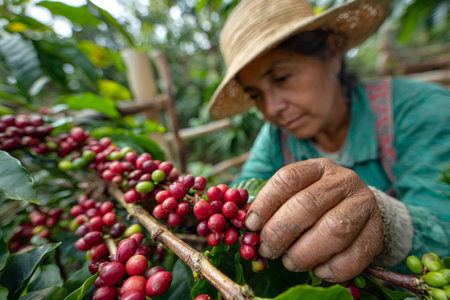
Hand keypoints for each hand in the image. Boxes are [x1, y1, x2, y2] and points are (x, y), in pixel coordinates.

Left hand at [245, 158, 383, 281]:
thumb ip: (274, 207)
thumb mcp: (297, 195)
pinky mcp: (377, 232)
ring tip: (290, 262)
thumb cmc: (318, 205)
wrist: (361, 211)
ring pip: (334, 230)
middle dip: (281, 232)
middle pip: (308, 205)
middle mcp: (342, 180)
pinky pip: (355, 255)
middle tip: (267, 250)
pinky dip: (332, 268)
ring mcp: (363, 205)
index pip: (287, 179)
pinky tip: (318, 271)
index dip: (265, 203)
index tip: (251, 226)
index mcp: (317, 168)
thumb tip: (248, 227)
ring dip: (305, 253)